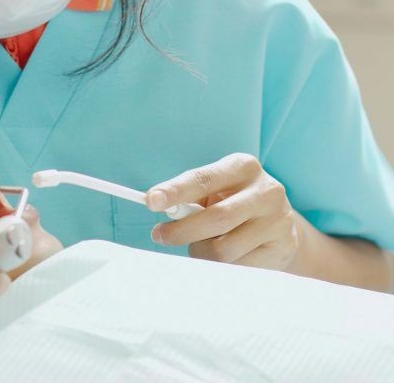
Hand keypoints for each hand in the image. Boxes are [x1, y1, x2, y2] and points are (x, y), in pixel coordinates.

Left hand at [145, 153, 299, 269]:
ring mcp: (279, 221)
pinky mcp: (284, 248)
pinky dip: (222, 266)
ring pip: (225, 249)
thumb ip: (191, 197)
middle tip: (159, 235)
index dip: (175, 191)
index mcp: (243, 167)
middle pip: (216, 217)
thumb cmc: (232, 200)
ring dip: (201, 251)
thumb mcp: (215, 190)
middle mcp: (266, 191)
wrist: (278, 221)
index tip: (151, 201)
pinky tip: (225, 256)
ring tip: (199, 245)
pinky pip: (240, 268)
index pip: (203, 178)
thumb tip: (161, 206)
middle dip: (181, 230)